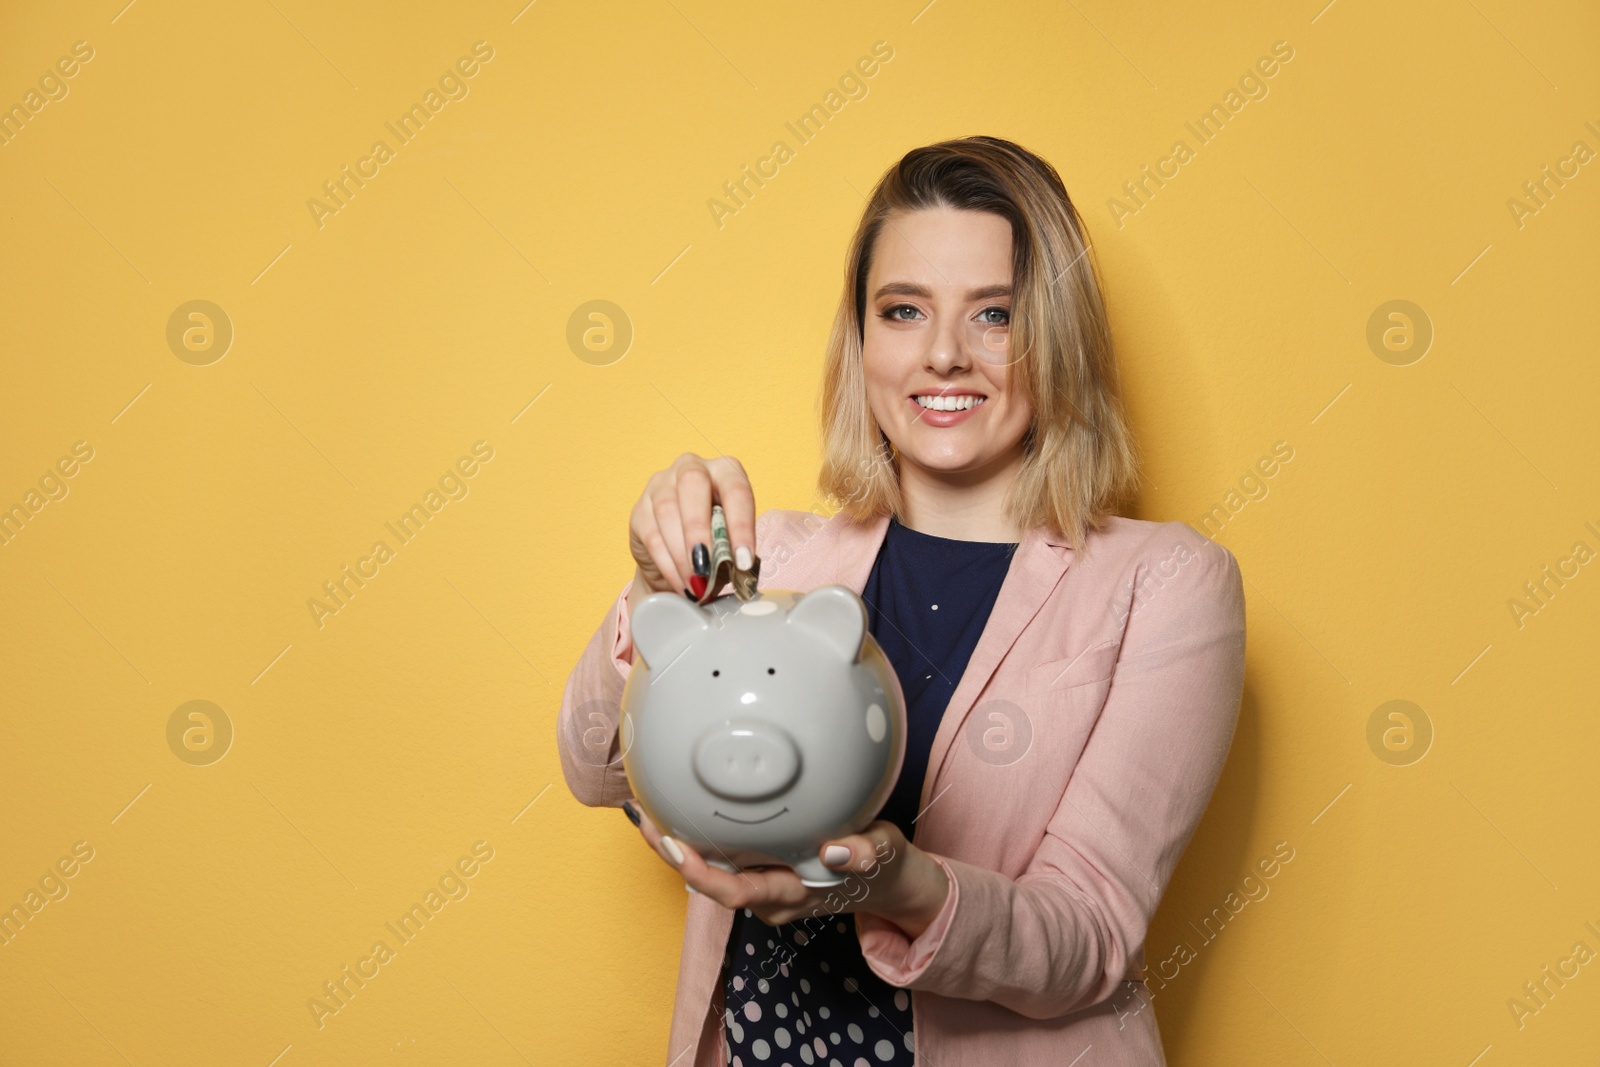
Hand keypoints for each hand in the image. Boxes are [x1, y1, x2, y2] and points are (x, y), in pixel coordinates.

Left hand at [623, 801, 951, 938]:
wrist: (885, 880)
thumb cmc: (881, 865)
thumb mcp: (884, 855)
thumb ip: (867, 853)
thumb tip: (837, 852)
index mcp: (791, 894)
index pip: (736, 892)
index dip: (702, 874)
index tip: (676, 846)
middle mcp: (768, 895)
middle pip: (708, 882)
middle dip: (672, 854)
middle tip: (641, 816)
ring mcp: (761, 883)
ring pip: (708, 869)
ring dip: (676, 844)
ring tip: (644, 808)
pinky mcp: (759, 868)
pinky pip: (718, 856)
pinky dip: (695, 835)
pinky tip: (674, 807)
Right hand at [626, 452, 755, 617]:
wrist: (678, 556)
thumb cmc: (713, 544)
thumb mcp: (730, 544)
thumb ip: (733, 550)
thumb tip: (737, 568)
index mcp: (724, 471)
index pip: (736, 489)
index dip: (741, 525)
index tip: (743, 560)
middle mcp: (691, 468)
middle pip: (692, 483)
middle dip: (700, 527)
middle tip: (707, 566)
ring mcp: (661, 484)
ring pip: (667, 510)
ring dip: (682, 553)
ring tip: (695, 584)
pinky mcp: (640, 509)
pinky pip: (651, 534)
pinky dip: (668, 563)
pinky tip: (681, 583)